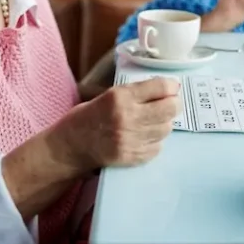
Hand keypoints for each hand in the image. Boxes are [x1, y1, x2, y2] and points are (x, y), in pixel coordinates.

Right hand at [57, 77, 180, 171]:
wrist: (70, 147)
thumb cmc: (88, 117)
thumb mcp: (108, 95)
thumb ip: (136, 92)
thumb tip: (168, 88)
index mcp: (120, 97)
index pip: (160, 87)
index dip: (171, 86)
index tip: (172, 88)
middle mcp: (127, 117)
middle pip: (169, 108)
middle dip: (173, 104)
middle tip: (169, 104)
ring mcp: (130, 140)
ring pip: (166, 128)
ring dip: (163, 123)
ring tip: (152, 122)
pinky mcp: (132, 158)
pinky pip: (158, 147)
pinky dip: (155, 141)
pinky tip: (143, 137)